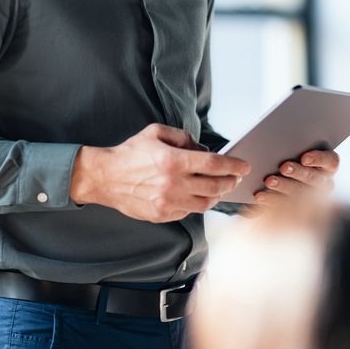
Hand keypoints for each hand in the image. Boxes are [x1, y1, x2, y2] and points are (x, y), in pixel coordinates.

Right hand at [70, 124, 250, 222]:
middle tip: (236, 177)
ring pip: (205, 203)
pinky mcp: (162, 215)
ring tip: (221, 187)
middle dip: (231, 181)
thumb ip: (184, 138)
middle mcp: (172, 184)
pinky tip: (198, 195)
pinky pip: (189, 211)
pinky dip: (197, 203)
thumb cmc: (130, 154)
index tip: (244, 165)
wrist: (104, 177)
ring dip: (218, 195)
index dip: (233, 165)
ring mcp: (167, 202)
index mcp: (172, 160)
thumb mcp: (156, 133)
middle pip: (215, 186)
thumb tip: (204, 149)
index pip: (213, 164)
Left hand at [252, 149, 338, 204]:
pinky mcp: (296, 210)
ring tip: (269, 181)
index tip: (304, 158)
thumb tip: (284, 136)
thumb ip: (292, 144)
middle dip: (298, 172)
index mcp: (327, 165)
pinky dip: (271, 200)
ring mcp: (311, 198)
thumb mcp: (293, 148)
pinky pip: (285, 207)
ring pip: (300, 193)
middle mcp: (323, 182)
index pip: (331, 161)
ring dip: (284, 187)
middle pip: (314, 178)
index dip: (319, 159)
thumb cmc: (289, 155)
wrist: (279, 180)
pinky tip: (260, 195)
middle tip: (283, 167)